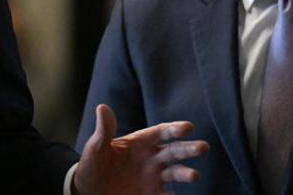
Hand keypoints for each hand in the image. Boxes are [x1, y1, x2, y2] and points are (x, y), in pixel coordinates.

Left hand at [73, 104, 208, 194]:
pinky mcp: (152, 194)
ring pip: (175, 173)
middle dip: (188, 149)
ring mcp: (153, 177)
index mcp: (139, 143)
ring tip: (194, 175)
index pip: (160, 133)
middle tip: (203, 147)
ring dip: (185, 173)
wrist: (89, 190)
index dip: (174, 129)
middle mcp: (151, 158)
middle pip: (173, 151)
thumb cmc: (93, 165)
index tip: (188, 127)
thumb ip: (104, 130)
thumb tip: (102, 107)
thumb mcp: (96, 147)